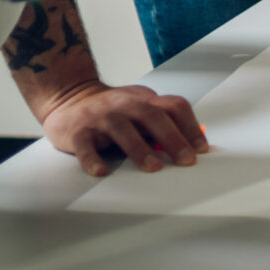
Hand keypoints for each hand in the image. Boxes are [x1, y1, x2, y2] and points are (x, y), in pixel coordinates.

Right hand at [37, 79, 206, 176]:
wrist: (68, 98)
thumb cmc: (111, 110)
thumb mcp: (140, 109)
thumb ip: (163, 124)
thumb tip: (193, 146)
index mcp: (144, 99)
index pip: (174, 106)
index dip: (190, 126)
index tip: (201, 149)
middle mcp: (124, 105)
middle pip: (152, 115)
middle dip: (172, 138)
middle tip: (186, 160)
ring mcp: (100, 117)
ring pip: (121, 128)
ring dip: (139, 148)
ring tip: (153, 167)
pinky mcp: (78, 131)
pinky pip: (85, 145)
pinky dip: (92, 159)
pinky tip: (101, 171)